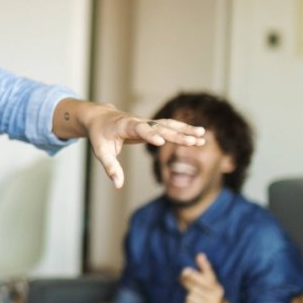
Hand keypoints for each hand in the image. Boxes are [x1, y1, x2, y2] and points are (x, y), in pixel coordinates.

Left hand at [72, 102, 204, 188]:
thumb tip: (118, 185)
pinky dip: (184, 130)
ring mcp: (147, 122)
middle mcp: (139, 121)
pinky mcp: (152, 125)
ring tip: (203, 136)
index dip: (148, 134)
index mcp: (124, 125)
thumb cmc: (100, 135)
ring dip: (186, 130)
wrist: (101, 117)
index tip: (159, 141)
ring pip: (169, 124)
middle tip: (193, 141)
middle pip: (160, 127)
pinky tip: (198, 134)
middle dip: (176, 134)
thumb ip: (110, 168)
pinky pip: (170, 126)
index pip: (138, 128)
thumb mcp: (101, 152)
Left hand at [180, 253, 226, 302]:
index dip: (191, 274)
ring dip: (190, 297)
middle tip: (190, 286)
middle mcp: (215, 300)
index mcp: (217, 289)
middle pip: (193, 288)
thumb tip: (200, 255)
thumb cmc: (212, 293)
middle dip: (189, 286)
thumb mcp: (212, 280)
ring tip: (197, 298)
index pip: (202, 279)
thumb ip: (205, 268)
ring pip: (189, 297)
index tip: (184, 271)